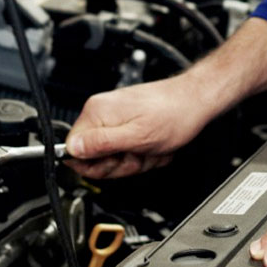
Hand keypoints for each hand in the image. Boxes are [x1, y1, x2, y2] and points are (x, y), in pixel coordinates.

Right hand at [64, 77, 218, 178]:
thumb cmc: (172, 115)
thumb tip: (72, 149)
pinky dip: (142, 154)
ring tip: (149, 148)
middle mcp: (102, 112)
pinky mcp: (127, 123)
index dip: (95, 164)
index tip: (115, 161)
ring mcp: (115, 118)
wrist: (195, 102)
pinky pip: (126, 150)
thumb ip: (101, 144)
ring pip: (113, 157)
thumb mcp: (136, 136)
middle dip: (120, 163)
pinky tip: (153, 146)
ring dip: (135, 160)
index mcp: (97, 112)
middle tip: (138, 154)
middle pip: (94, 157)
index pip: (74, 150)